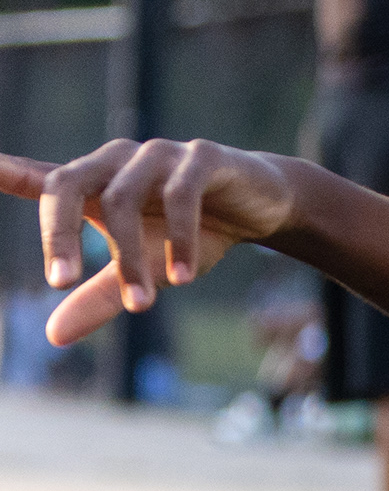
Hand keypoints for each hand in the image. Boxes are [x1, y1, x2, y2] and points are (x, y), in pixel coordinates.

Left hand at [0, 141, 292, 344]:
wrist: (262, 206)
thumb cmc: (193, 232)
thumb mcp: (146, 269)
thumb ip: (100, 296)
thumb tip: (53, 336)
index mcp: (95, 183)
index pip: (41, 178)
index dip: (6, 172)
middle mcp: (117, 161)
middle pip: (67, 185)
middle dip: (59, 234)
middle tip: (62, 281)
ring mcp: (158, 154)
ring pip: (123, 200)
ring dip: (130, 257)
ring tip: (143, 305)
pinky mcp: (202, 156)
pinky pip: (181, 194)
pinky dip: (179, 239)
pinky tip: (181, 276)